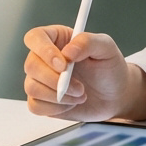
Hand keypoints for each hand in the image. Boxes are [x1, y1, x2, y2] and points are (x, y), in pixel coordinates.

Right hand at [22, 26, 139, 120]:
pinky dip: (56, 108)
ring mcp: (40, 80)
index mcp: (57, 39)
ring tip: (81, 94)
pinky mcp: (41, 100)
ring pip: (32, 88)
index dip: (44, 50)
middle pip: (31, 65)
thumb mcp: (107, 49)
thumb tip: (68, 51)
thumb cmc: (110, 68)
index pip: (35, 37)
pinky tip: (71, 103)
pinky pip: (35, 106)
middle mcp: (44, 58)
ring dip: (59, 96)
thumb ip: (88, 42)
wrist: (115, 95)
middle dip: (56, 80)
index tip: (63, 64)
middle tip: (80, 87)